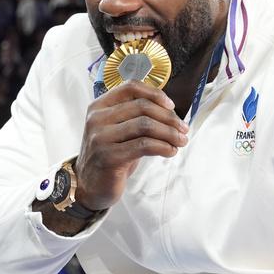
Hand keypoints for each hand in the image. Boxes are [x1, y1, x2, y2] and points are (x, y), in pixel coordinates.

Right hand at [75, 81, 188, 209]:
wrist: (89, 185)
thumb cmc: (111, 154)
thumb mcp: (119, 129)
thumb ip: (136, 115)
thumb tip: (171, 110)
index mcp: (99, 106)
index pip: (131, 87)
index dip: (155, 94)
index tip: (172, 106)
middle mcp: (97, 118)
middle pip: (143, 107)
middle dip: (169, 117)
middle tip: (183, 129)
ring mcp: (100, 137)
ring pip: (146, 125)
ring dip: (170, 133)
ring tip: (181, 141)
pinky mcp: (108, 156)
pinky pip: (144, 145)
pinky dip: (164, 147)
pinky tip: (170, 151)